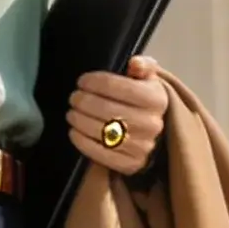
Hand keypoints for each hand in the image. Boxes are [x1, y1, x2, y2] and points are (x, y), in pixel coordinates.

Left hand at [67, 53, 169, 176]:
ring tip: (72, 113)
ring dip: (80, 121)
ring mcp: (143, 146)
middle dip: (84, 101)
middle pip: (107, 110)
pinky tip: (74, 132)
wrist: (152, 134)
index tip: (82, 81)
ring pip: (102, 131)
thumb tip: (134, 63)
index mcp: (156, 99)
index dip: (95, 82)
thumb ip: (142, 66)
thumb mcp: (147, 80)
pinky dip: (82, 142)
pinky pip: (101, 154)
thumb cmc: (143, 102)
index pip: (119, 87)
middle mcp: (152, 124)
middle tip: (74, 98)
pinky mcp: (132, 164)